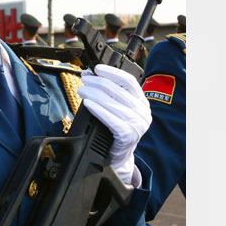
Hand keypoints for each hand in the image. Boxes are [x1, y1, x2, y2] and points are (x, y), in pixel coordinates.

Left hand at [77, 64, 151, 185]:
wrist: (118, 157)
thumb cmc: (114, 132)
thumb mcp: (116, 110)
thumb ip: (107, 93)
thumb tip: (89, 75)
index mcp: (142, 103)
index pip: (129, 81)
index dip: (112, 73)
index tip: (97, 68)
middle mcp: (143, 112)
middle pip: (118, 91)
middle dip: (98, 83)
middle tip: (84, 80)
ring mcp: (138, 125)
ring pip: (113, 103)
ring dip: (94, 94)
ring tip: (82, 90)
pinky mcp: (128, 135)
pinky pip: (110, 118)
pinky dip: (98, 109)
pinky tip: (88, 104)